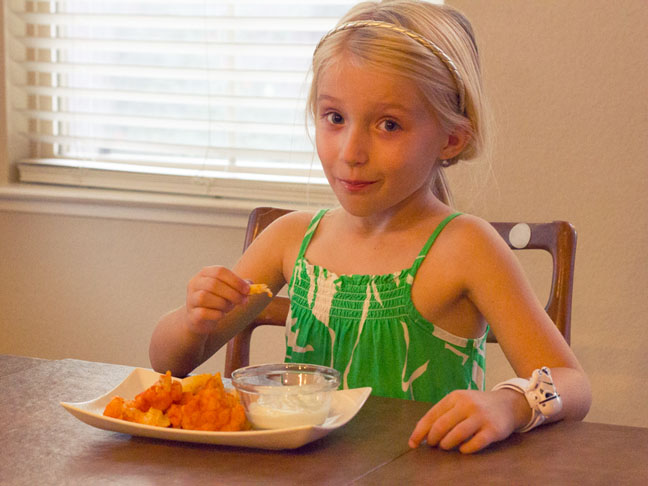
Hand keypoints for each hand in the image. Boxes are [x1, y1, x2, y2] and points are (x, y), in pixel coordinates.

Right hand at [184, 265, 249, 333]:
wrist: (199, 319)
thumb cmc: (217, 300)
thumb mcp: (229, 290)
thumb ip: (241, 286)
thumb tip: (252, 286)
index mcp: (205, 273)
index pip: (220, 271)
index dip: (235, 280)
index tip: (248, 290)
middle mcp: (195, 283)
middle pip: (213, 284)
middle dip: (232, 294)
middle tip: (244, 301)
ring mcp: (190, 299)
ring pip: (205, 297)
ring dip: (223, 304)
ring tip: (229, 308)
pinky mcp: (191, 314)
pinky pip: (203, 313)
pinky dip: (216, 314)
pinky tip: (221, 315)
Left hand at [408, 389, 528, 453]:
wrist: (508, 404)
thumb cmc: (477, 406)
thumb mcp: (460, 402)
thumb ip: (443, 414)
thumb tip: (421, 433)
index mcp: (455, 397)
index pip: (431, 415)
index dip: (420, 431)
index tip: (413, 443)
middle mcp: (466, 404)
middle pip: (441, 426)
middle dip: (432, 439)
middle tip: (432, 446)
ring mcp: (480, 416)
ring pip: (456, 434)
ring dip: (446, 444)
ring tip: (445, 447)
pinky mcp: (493, 429)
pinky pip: (475, 443)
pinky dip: (465, 449)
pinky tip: (462, 450)